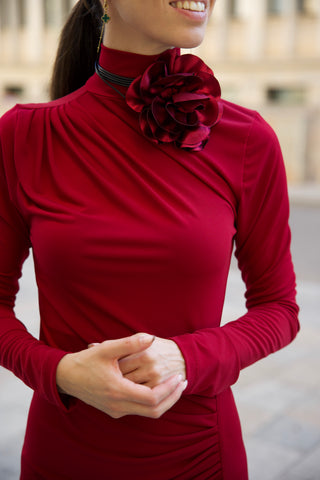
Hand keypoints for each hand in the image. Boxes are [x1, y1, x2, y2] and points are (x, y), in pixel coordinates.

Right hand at [56, 333, 186, 418]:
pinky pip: (140, 411)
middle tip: (183, 382)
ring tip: (176, 385)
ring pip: (148, 413)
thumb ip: (130, 343)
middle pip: (154, 410)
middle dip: (172, 397)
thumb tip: (151, 337)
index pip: (152, 398)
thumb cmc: (86, 361)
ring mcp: (116, 410)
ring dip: (165, 400)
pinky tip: (160, 388)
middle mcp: (118, 405)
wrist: (66, 377)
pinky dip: (154, 402)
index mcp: (118, 391)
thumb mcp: (107, 348)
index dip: (169, 389)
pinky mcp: (115, 411)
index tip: (179, 376)